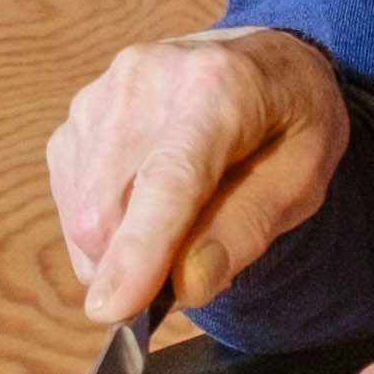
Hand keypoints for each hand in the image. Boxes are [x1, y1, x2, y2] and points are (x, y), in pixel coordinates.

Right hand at [46, 28, 348, 325]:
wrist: (262, 64)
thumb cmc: (290, 121)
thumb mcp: (303, 178)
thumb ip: (246, 228)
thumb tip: (185, 284)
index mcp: (217, 85)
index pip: (168, 178)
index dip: (138, 249)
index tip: (112, 309)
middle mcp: (145, 80)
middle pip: (109, 207)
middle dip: (138, 266)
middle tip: (193, 268)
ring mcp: (101, 96)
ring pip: (82, 214)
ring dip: (121, 250)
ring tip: (181, 225)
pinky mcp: (76, 118)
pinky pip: (71, 203)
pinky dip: (108, 230)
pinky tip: (150, 208)